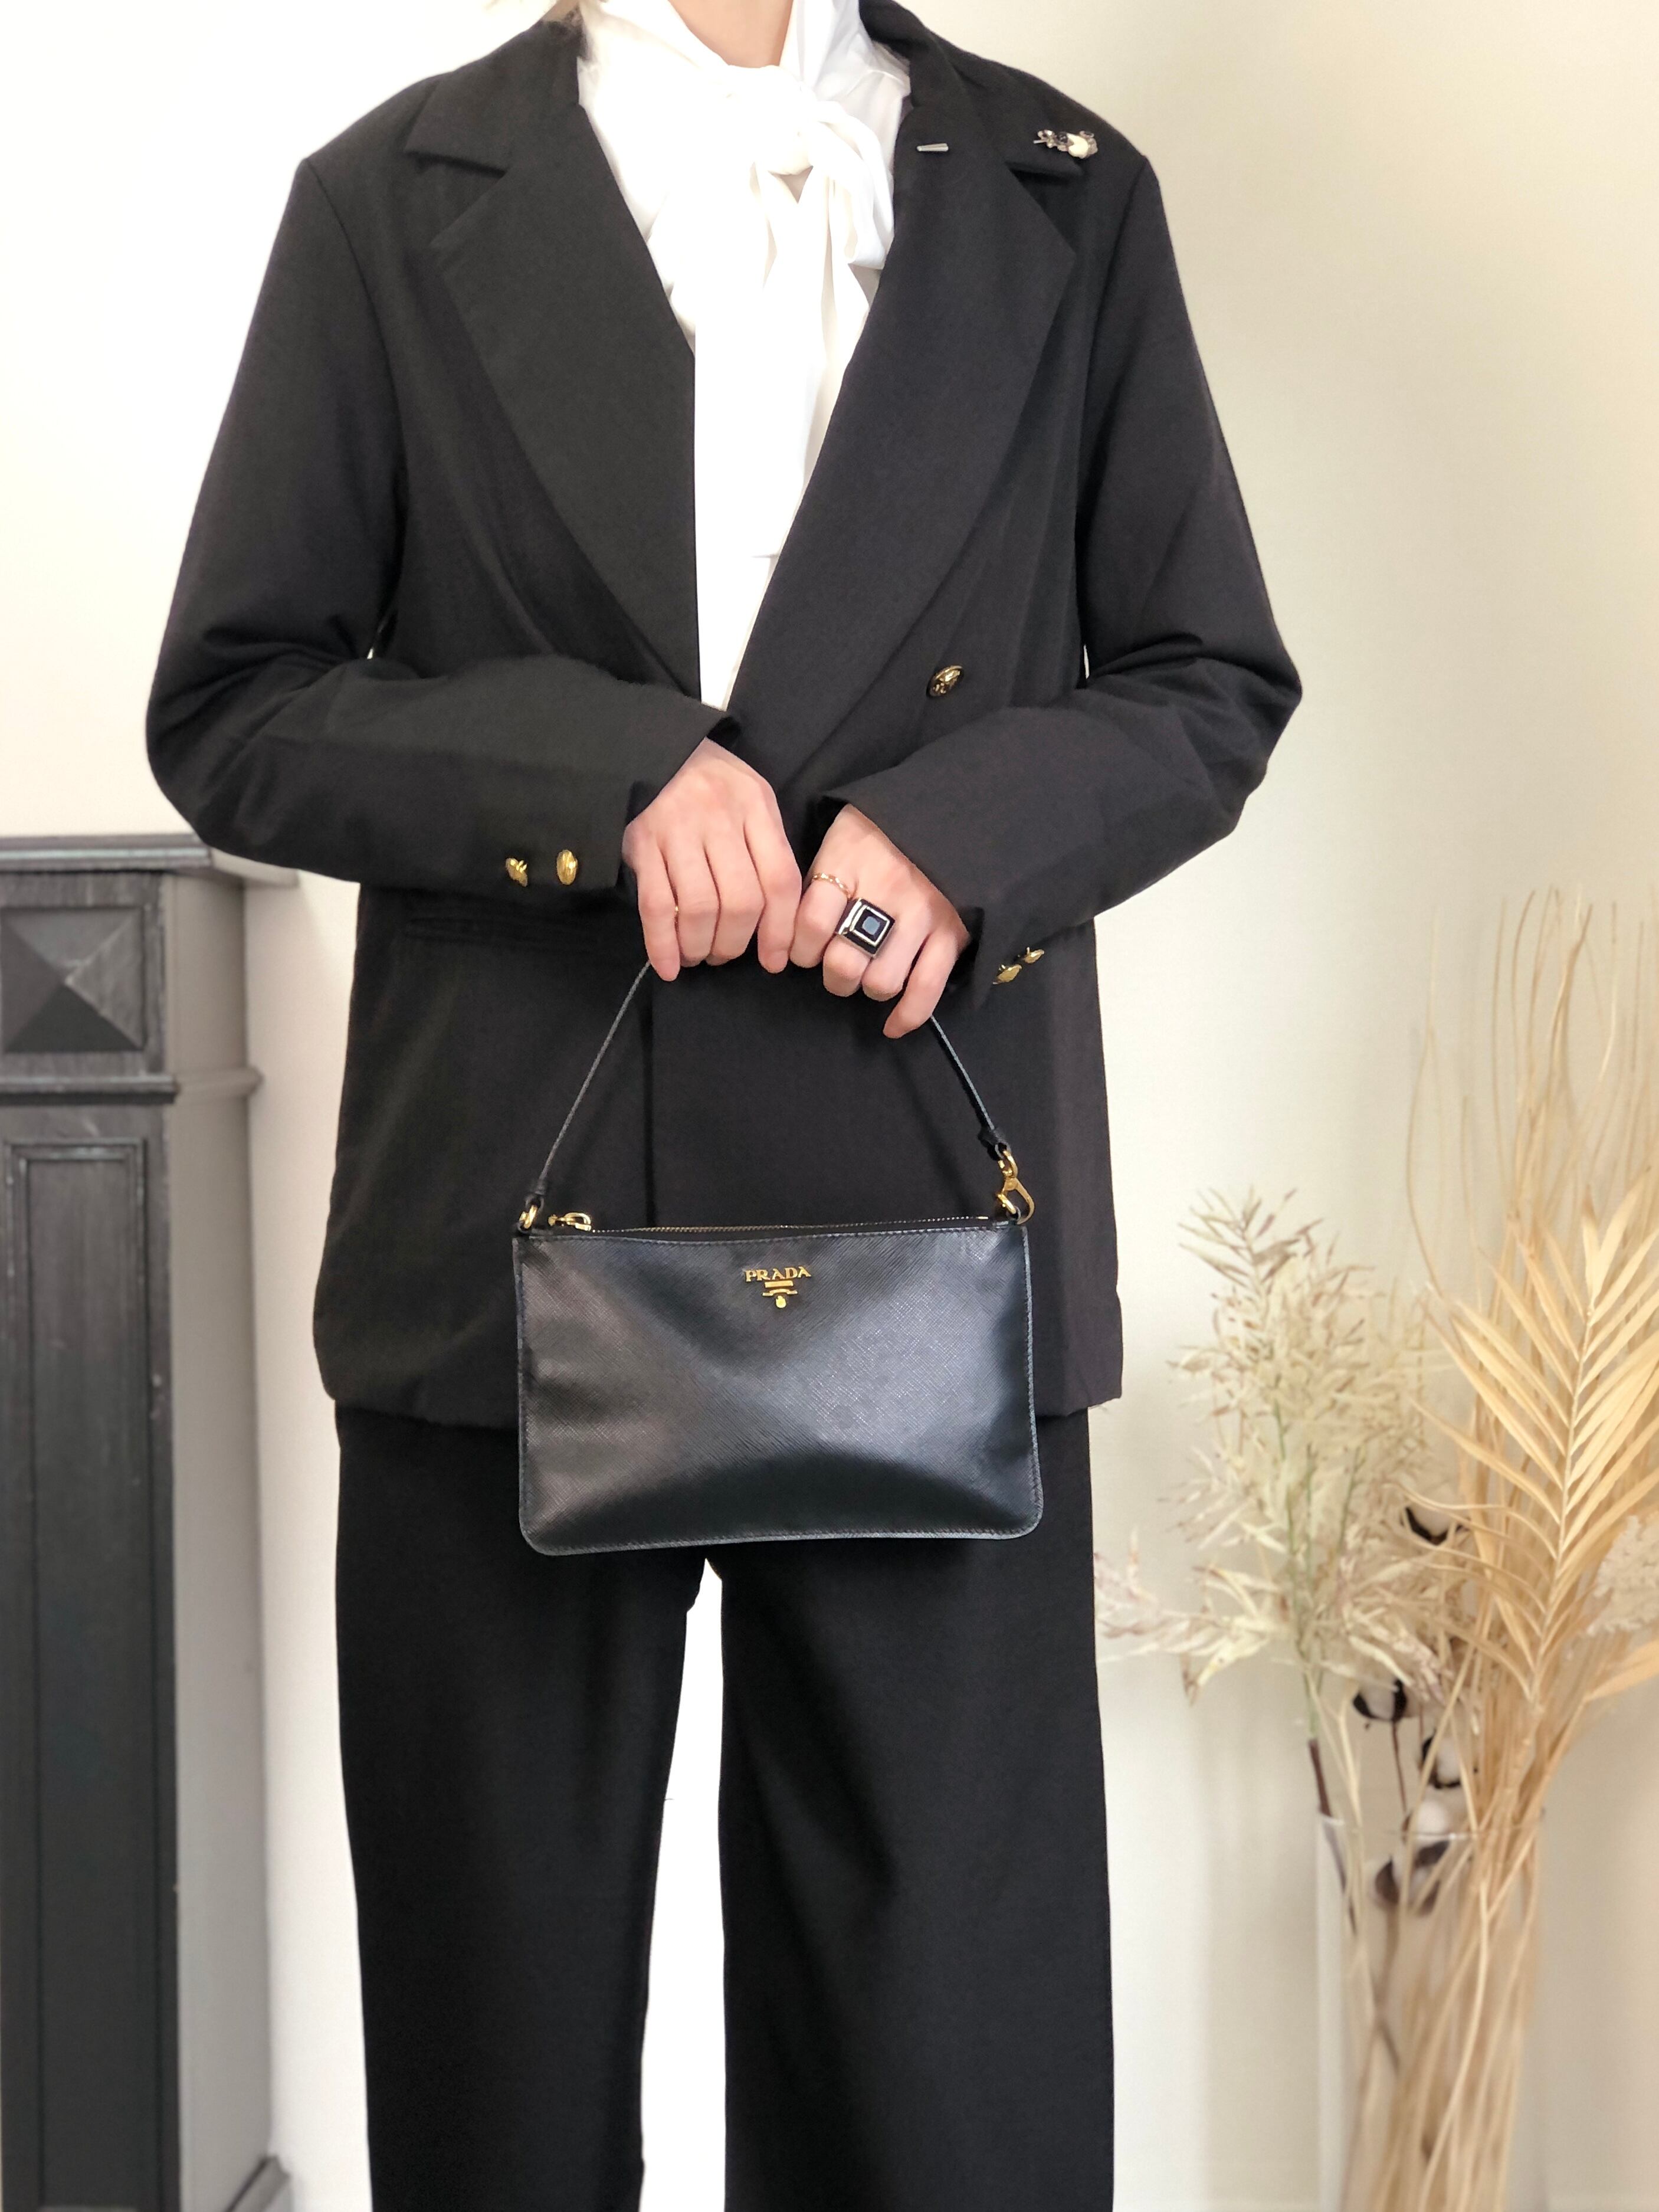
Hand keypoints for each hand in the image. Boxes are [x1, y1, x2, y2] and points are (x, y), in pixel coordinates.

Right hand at [622, 737, 801, 979]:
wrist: (651, 748)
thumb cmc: (708, 782)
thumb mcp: (750, 799)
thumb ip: (766, 847)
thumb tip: (779, 919)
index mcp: (755, 806)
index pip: (779, 879)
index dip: (780, 930)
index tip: (774, 960)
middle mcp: (720, 816)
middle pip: (741, 901)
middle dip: (735, 943)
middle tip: (725, 954)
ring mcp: (677, 828)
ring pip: (700, 908)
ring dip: (701, 946)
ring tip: (699, 955)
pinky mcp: (640, 841)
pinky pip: (656, 905)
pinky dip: (663, 944)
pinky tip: (668, 965)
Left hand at [790, 807, 969, 1037]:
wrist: (957, 808)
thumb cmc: (887, 824)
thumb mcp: (844, 831)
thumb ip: (821, 872)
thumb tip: (792, 921)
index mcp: (850, 862)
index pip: (810, 923)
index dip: (799, 948)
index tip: (801, 952)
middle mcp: (885, 891)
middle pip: (844, 961)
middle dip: (833, 975)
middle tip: (835, 967)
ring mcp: (922, 914)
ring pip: (881, 980)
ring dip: (867, 988)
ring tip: (866, 976)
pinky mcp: (952, 932)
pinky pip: (927, 988)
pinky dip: (908, 1015)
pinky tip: (892, 1026)